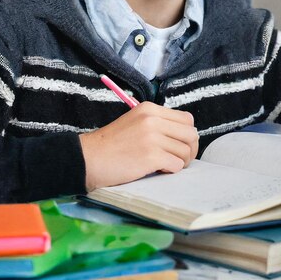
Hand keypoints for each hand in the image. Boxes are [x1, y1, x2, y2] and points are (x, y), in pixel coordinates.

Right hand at [79, 102, 198, 189]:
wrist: (89, 159)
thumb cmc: (111, 145)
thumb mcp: (135, 122)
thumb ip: (157, 124)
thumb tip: (184, 136)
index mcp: (150, 109)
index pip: (186, 119)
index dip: (187, 134)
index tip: (181, 145)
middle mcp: (153, 120)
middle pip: (191, 134)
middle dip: (190, 149)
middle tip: (180, 159)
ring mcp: (152, 137)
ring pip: (185, 151)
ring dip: (180, 162)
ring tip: (165, 165)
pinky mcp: (150, 156)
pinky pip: (176, 165)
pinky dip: (171, 170)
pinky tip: (158, 170)